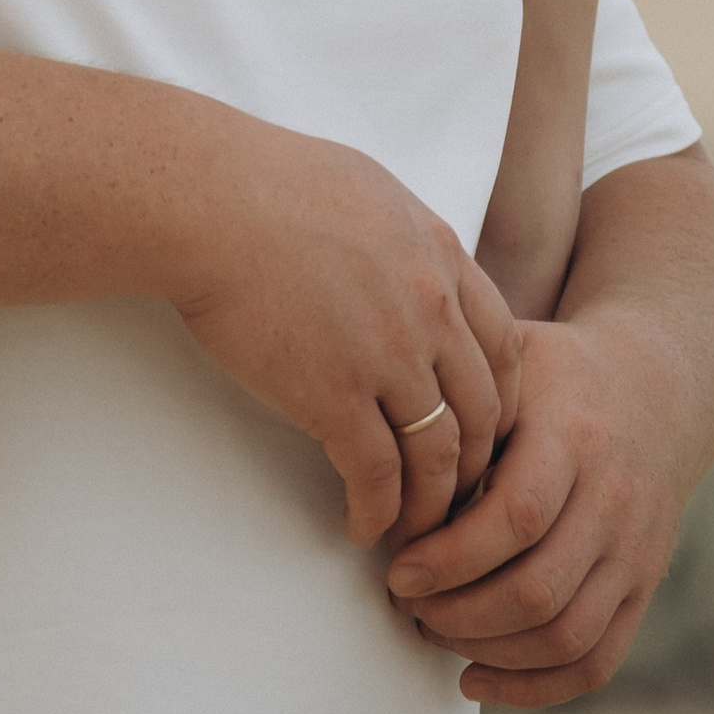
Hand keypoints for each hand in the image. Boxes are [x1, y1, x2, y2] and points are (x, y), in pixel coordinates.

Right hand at [170, 126, 523, 548]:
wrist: (209, 200)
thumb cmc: (268, 182)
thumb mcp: (370, 191)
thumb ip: (407, 240)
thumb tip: (414, 265)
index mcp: (441, 255)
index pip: (504, 346)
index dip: (502, 400)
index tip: (484, 432)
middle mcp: (431, 309)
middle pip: (483, 410)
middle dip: (477, 464)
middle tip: (456, 495)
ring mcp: (387, 355)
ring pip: (440, 455)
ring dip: (432, 505)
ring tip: (416, 531)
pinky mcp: (334, 396)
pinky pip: (377, 475)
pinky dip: (379, 512)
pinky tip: (363, 526)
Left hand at [382, 311, 691, 705]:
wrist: (656, 392)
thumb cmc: (557, 378)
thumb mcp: (511, 365)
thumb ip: (459, 412)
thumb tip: (390, 481)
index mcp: (575, 437)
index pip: (515, 518)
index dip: (450, 556)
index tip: (397, 566)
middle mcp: (613, 501)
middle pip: (536, 590)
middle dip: (457, 612)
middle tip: (406, 601)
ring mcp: (634, 552)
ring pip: (564, 635)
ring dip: (486, 649)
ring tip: (432, 629)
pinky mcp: (642, 589)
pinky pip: (595, 662)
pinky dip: (533, 688)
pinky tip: (474, 677)